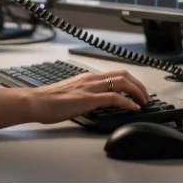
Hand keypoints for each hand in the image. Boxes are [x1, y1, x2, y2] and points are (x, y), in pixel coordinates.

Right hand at [27, 70, 150, 124]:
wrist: (36, 102)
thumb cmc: (49, 100)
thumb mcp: (72, 93)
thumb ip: (85, 93)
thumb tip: (96, 101)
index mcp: (88, 77)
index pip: (116, 73)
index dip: (131, 81)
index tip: (138, 91)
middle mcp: (91, 79)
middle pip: (123, 75)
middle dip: (139, 85)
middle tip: (146, 97)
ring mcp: (90, 88)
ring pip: (122, 83)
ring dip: (137, 92)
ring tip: (143, 102)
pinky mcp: (88, 99)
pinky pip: (114, 97)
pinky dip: (127, 102)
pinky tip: (133, 108)